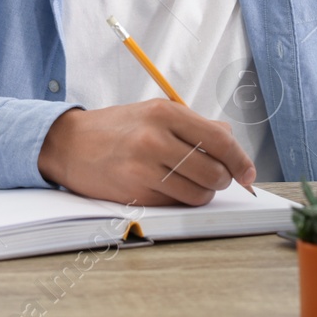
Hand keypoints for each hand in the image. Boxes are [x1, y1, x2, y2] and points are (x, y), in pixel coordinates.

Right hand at [37, 99, 255, 206]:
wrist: (69, 144)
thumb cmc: (115, 128)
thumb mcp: (154, 112)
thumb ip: (194, 125)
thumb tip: (230, 140)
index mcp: (165, 113)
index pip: (220, 140)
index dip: (241, 160)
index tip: (248, 173)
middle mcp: (155, 139)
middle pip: (214, 171)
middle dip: (222, 179)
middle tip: (213, 176)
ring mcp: (144, 169)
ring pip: (199, 193)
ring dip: (202, 192)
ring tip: (187, 181)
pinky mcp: (136, 193)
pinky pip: (176, 204)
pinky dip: (179, 199)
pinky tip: (165, 186)